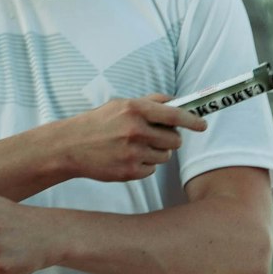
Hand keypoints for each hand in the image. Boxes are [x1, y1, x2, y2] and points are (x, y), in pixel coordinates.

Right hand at [62, 93, 206, 182]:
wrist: (70, 146)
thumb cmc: (98, 123)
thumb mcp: (121, 104)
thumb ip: (150, 102)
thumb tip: (176, 102)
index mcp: (134, 110)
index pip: (174, 115)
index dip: (192, 120)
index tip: (202, 124)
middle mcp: (135, 131)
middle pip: (174, 140)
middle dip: (170, 139)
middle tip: (157, 136)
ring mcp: (133, 153)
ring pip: (165, 156)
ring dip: (157, 152)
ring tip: (137, 147)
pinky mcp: (129, 172)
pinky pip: (152, 169)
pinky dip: (145, 164)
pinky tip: (128, 158)